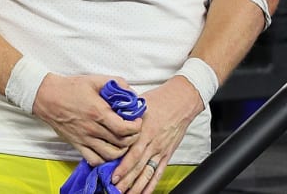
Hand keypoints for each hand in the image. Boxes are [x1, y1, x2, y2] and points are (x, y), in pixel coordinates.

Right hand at [32, 74, 141, 165]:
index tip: (137, 122)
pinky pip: (94, 160)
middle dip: (132, 138)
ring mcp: (84, 139)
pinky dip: (104, 159)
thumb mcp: (95, 80)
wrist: (46, 96)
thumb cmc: (70, 87)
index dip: (136, 128)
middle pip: (121, 143)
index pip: (125, 129)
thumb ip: (116, 83)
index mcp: (98, 112)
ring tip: (122, 142)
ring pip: (110, 155)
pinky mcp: (77, 144)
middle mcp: (92, 128)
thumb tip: (132, 94)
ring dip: (121, 151)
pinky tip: (107, 150)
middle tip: (132, 131)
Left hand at [110, 76, 203, 192]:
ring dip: (137, 186)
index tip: (111, 176)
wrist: (180, 101)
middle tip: (114, 190)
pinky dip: (151, 184)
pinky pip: (158, 172)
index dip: (122, 167)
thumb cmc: (158, 101)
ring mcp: (160, 150)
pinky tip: (144, 192)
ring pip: (147, 173)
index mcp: (143, 131)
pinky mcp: (167, 154)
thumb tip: (105, 120)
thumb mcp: (137, 105)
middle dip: (126, 181)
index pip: (132, 154)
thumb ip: (122, 115)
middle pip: (138, 167)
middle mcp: (152, 143)